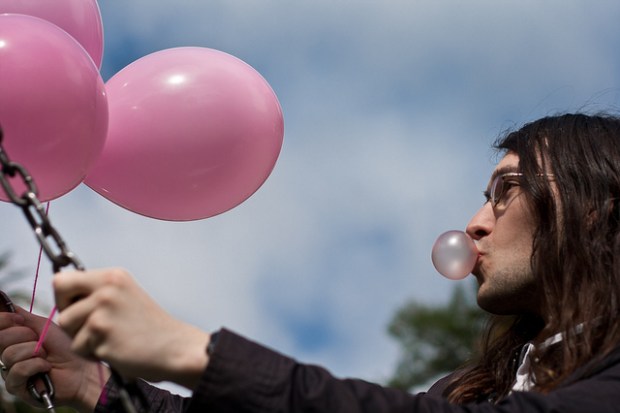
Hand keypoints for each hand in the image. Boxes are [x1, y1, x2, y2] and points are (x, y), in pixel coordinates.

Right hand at [0, 307, 108, 412]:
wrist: (81, 369)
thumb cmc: (66, 347)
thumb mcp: (45, 327)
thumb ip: (25, 317)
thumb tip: (8, 305)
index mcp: (15, 339)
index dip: (4, 320)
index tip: (19, 319)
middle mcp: (9, 353)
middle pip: (1, 338)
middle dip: (25, 336)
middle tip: (42, 342)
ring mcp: (10, 370)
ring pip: (10, 354)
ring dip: (35, 352)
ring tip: (47, 356)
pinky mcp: (16, 386)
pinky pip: (17, 370)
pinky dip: (36, 366)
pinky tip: (46, 368)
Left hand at [54, 268, 210, 388]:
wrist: (173, 346)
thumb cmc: (148, 325)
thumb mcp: (125, 294)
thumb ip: (97, 290)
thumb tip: (63, 293)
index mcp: (112, 276)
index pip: (63, 279)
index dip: (65, 297)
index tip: (79, 308)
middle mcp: (106, 289)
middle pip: (61, 306)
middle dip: (70, 319)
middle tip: (90, 327)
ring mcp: (103, 311)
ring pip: (67, 327)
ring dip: (82, 339)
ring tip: (107, 339)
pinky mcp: (101, 334)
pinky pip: (78, 348)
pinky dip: (93, 353)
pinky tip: (115, 349)